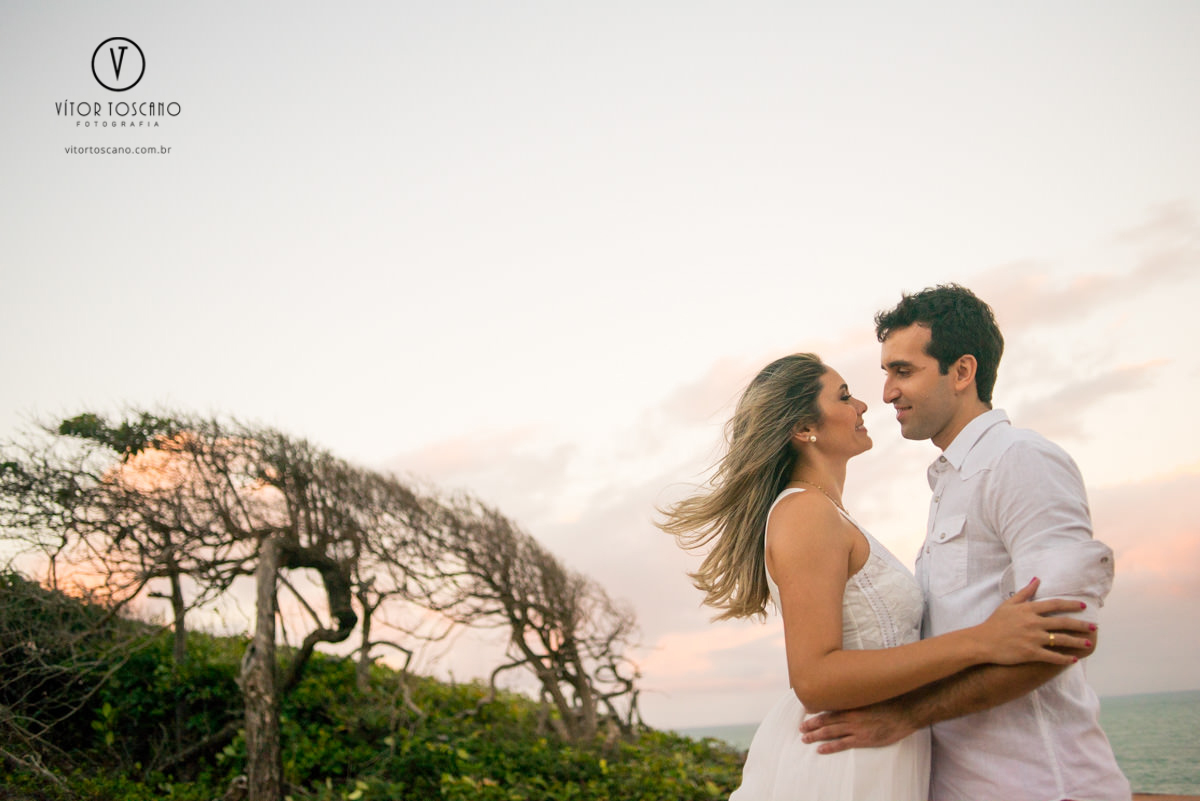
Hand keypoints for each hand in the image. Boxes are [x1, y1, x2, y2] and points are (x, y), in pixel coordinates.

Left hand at [799, 702, 914, 753]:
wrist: (905, 713)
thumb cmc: (890, 703)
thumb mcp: (871, 696)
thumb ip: (859, 696)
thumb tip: (850, 692)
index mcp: (852, 704)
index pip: (829, 709)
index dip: (817, 713)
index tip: (806, 715)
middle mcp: (851, 716)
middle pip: (826, 721)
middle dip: (811, 725)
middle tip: (801, 728)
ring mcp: (856, 728)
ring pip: (830, 732)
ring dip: (815, 736)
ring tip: (805, 739)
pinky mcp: (863, 739)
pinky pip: (842, 744)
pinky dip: (829, 747)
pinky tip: (820, 749)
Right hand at [976, 578, 1094, 665]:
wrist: (982, 642)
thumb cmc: (995, 622)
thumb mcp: (1008, 604)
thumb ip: (1025, 593)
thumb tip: (1037, 580)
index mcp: (1028, 610)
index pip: (1054, 604)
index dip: (1070, 605)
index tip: (1083, 606)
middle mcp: (1033, 623)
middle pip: (1062, 622)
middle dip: (1080, 625)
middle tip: (1094, 627)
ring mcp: (1032, 638)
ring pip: (1061, 640)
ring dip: (1076, 642)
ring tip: (1088, 644)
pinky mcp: (1030, 653)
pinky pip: (1052, 656)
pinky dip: (1064, 659)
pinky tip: (1073, 660)